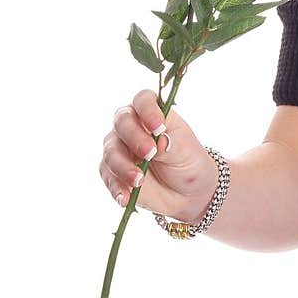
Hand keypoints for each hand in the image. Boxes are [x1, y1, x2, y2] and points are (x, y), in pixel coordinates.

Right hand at [100, 88, 217, 222]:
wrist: (188, 194)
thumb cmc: (189, 163)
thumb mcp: (188, 152)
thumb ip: (173, 144)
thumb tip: (160, 141)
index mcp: (153, 114)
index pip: (143, 100)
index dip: (148, 110)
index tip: (159, 127)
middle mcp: (132, 127)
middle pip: (122, 122)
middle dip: (134, 137)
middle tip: (150, 154)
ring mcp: (120, 149)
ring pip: (111, 150)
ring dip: (123, 166)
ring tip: (139, 181)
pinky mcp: (113, 172)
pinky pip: (108, 176)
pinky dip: (116, 186)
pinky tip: (125, 197)